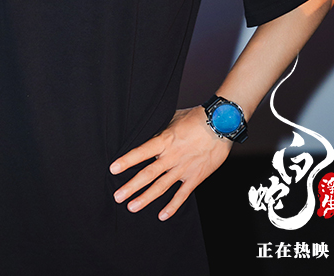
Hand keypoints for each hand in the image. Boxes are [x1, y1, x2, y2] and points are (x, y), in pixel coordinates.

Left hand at [109, 106, 232, 219]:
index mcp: (164, 140)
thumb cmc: (196, 118)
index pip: (141, 152)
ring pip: (161, 187)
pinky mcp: (195, 177)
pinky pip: (182, 195)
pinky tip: (162, 215)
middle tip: (117, 196)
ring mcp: (183, 169)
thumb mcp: (172, 118)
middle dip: (131, 186)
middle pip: (148, 174)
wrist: (220, 125)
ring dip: (146, 198)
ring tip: (132, 207)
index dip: (126, 161)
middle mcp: (171, 157)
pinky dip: (172, 206)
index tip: (113, 169)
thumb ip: (160, 130)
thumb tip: (148, 134)